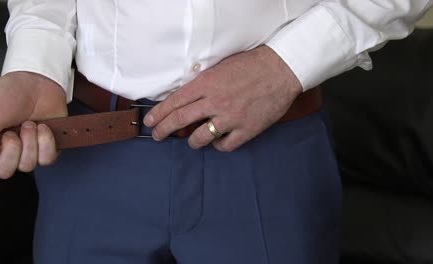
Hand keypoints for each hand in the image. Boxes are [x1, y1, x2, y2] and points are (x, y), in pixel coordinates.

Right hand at [0, 71, 66, 178]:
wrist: (37, 83)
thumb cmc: (9, 94)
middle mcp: (6, 152)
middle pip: (4, 172)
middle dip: (11, 150)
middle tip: (11, 132)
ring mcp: (27, 152)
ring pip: (26, 166)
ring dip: (29, 141)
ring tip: (28, 124)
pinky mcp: (47, 149)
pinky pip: (47, 159)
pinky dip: (46, 142)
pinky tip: (42, 128)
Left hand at [144, 45, 302, 151]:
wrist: (281, 69)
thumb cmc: (251, 65)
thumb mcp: (220, 67)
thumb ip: (203, 82)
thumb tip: (186, 97)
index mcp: (206, 83)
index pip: (174, 102)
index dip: (159, 114)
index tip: (150, 121)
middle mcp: (215, 101)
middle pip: (180, 120)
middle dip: (164, 130)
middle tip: (157, 135)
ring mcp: (230, 117)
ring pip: (200, 138)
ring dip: (192, 142)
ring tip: (191, 142)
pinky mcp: (246, 129)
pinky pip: (225, 146)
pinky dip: (218, 146)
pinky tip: (217, 142)